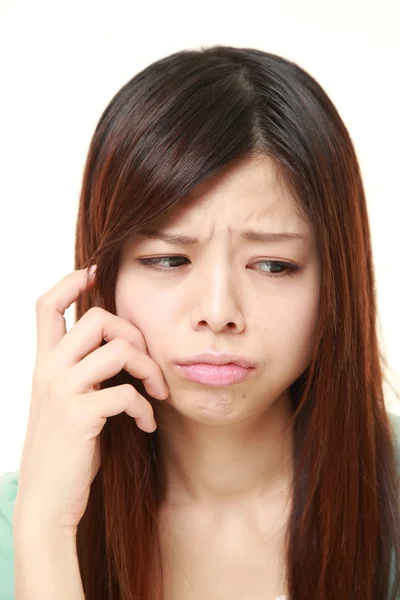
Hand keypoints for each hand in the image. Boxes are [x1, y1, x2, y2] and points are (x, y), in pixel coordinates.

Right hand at [13, 266, 168, 534]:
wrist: (46, 502)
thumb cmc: (66, 451)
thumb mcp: (69, 402)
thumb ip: (86, 374)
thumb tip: (120, 352)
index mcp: (45, 364)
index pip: (46, 306)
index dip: (70, 282)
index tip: (95, 273)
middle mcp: (48, 370)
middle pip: (97, 318)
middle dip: (134, 335)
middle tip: (147, 364)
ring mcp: (61, 390)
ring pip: (117, 349)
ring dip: (148, 370)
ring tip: (157, 394)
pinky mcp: (78, 415)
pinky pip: (126, 393)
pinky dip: (145, 408)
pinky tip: (146, 425)